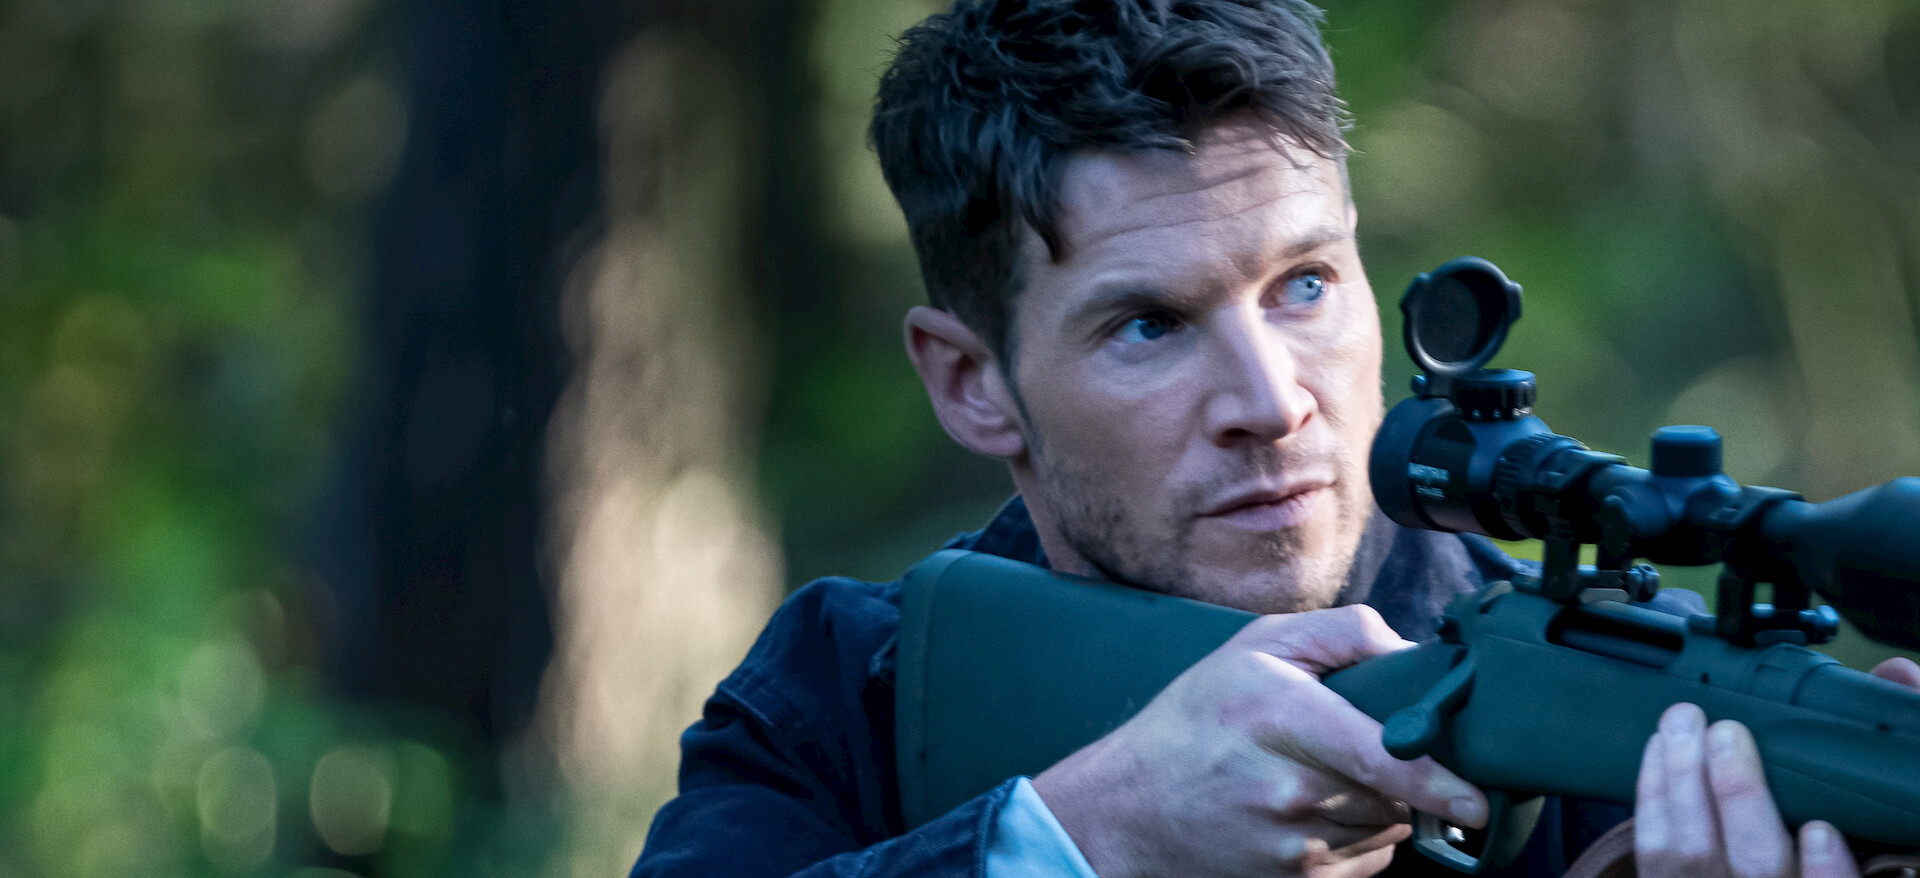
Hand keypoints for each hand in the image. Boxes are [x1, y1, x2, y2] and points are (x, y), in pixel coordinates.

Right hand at [1031, 605, 1487, 877]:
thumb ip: (1343, 633)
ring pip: (1388, 825)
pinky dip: (1360, 836)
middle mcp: (1291, 788)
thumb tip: (1415, 654)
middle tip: (1353, 743)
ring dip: (1379, 802)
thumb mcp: (1257, 646)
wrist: (1129, 809)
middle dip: (1400, 769)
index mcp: (1281, 717)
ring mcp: (1295, 845)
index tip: (1476, 799)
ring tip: (1324, 775)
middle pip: (1396, 790)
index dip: (1439, 782)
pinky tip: (1314, 812)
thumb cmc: (1196, 721)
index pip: (1380, 758)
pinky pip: (1368, 859)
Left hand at [1635, 657, 1919, 877]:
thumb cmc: (1799, 837)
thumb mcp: (1853, 815)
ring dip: (1683, 781)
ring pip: (1693, 851)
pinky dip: (1653, 794)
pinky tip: (1658, 749)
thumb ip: (1867, 762)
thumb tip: (1899, 675)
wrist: (1737, 867)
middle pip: (1757, 864)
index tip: (1820, 830)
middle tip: (1728, 734)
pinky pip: (1652, 847)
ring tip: (1682, 723)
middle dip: (1739, 796)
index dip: (1826, 870)